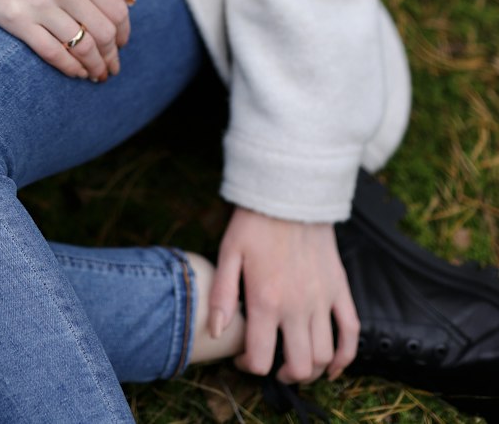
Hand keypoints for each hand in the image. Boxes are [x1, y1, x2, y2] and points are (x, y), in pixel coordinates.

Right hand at [0, 0, 133, 81]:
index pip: (116, 9)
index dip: (124, 33)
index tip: (121, 45)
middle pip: (105, 32)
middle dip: (112, 56)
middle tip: (110, 68)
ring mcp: (39, 2)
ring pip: (83, 46)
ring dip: (94, 67)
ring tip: (95, 75)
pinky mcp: (15, 19)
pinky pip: (54, 53)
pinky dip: (70, 69)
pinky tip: (74, 74)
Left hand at [209, 206, 359, 382]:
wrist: (291, 192)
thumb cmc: (255, 222)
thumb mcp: (229, 252)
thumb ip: (222, 295)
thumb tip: (216, 332)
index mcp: (266, 300)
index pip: (261, 358)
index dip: (249, 367)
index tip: (244, 358)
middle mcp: (298, 307)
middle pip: (299, 366)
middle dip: (283, 376)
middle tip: (272, 365)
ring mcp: (323, 300)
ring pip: (326, 357)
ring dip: (312, 369)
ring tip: (296, 362)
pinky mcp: (340, 289)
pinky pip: (351, 333)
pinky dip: (346, 357)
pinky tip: (334, 366)